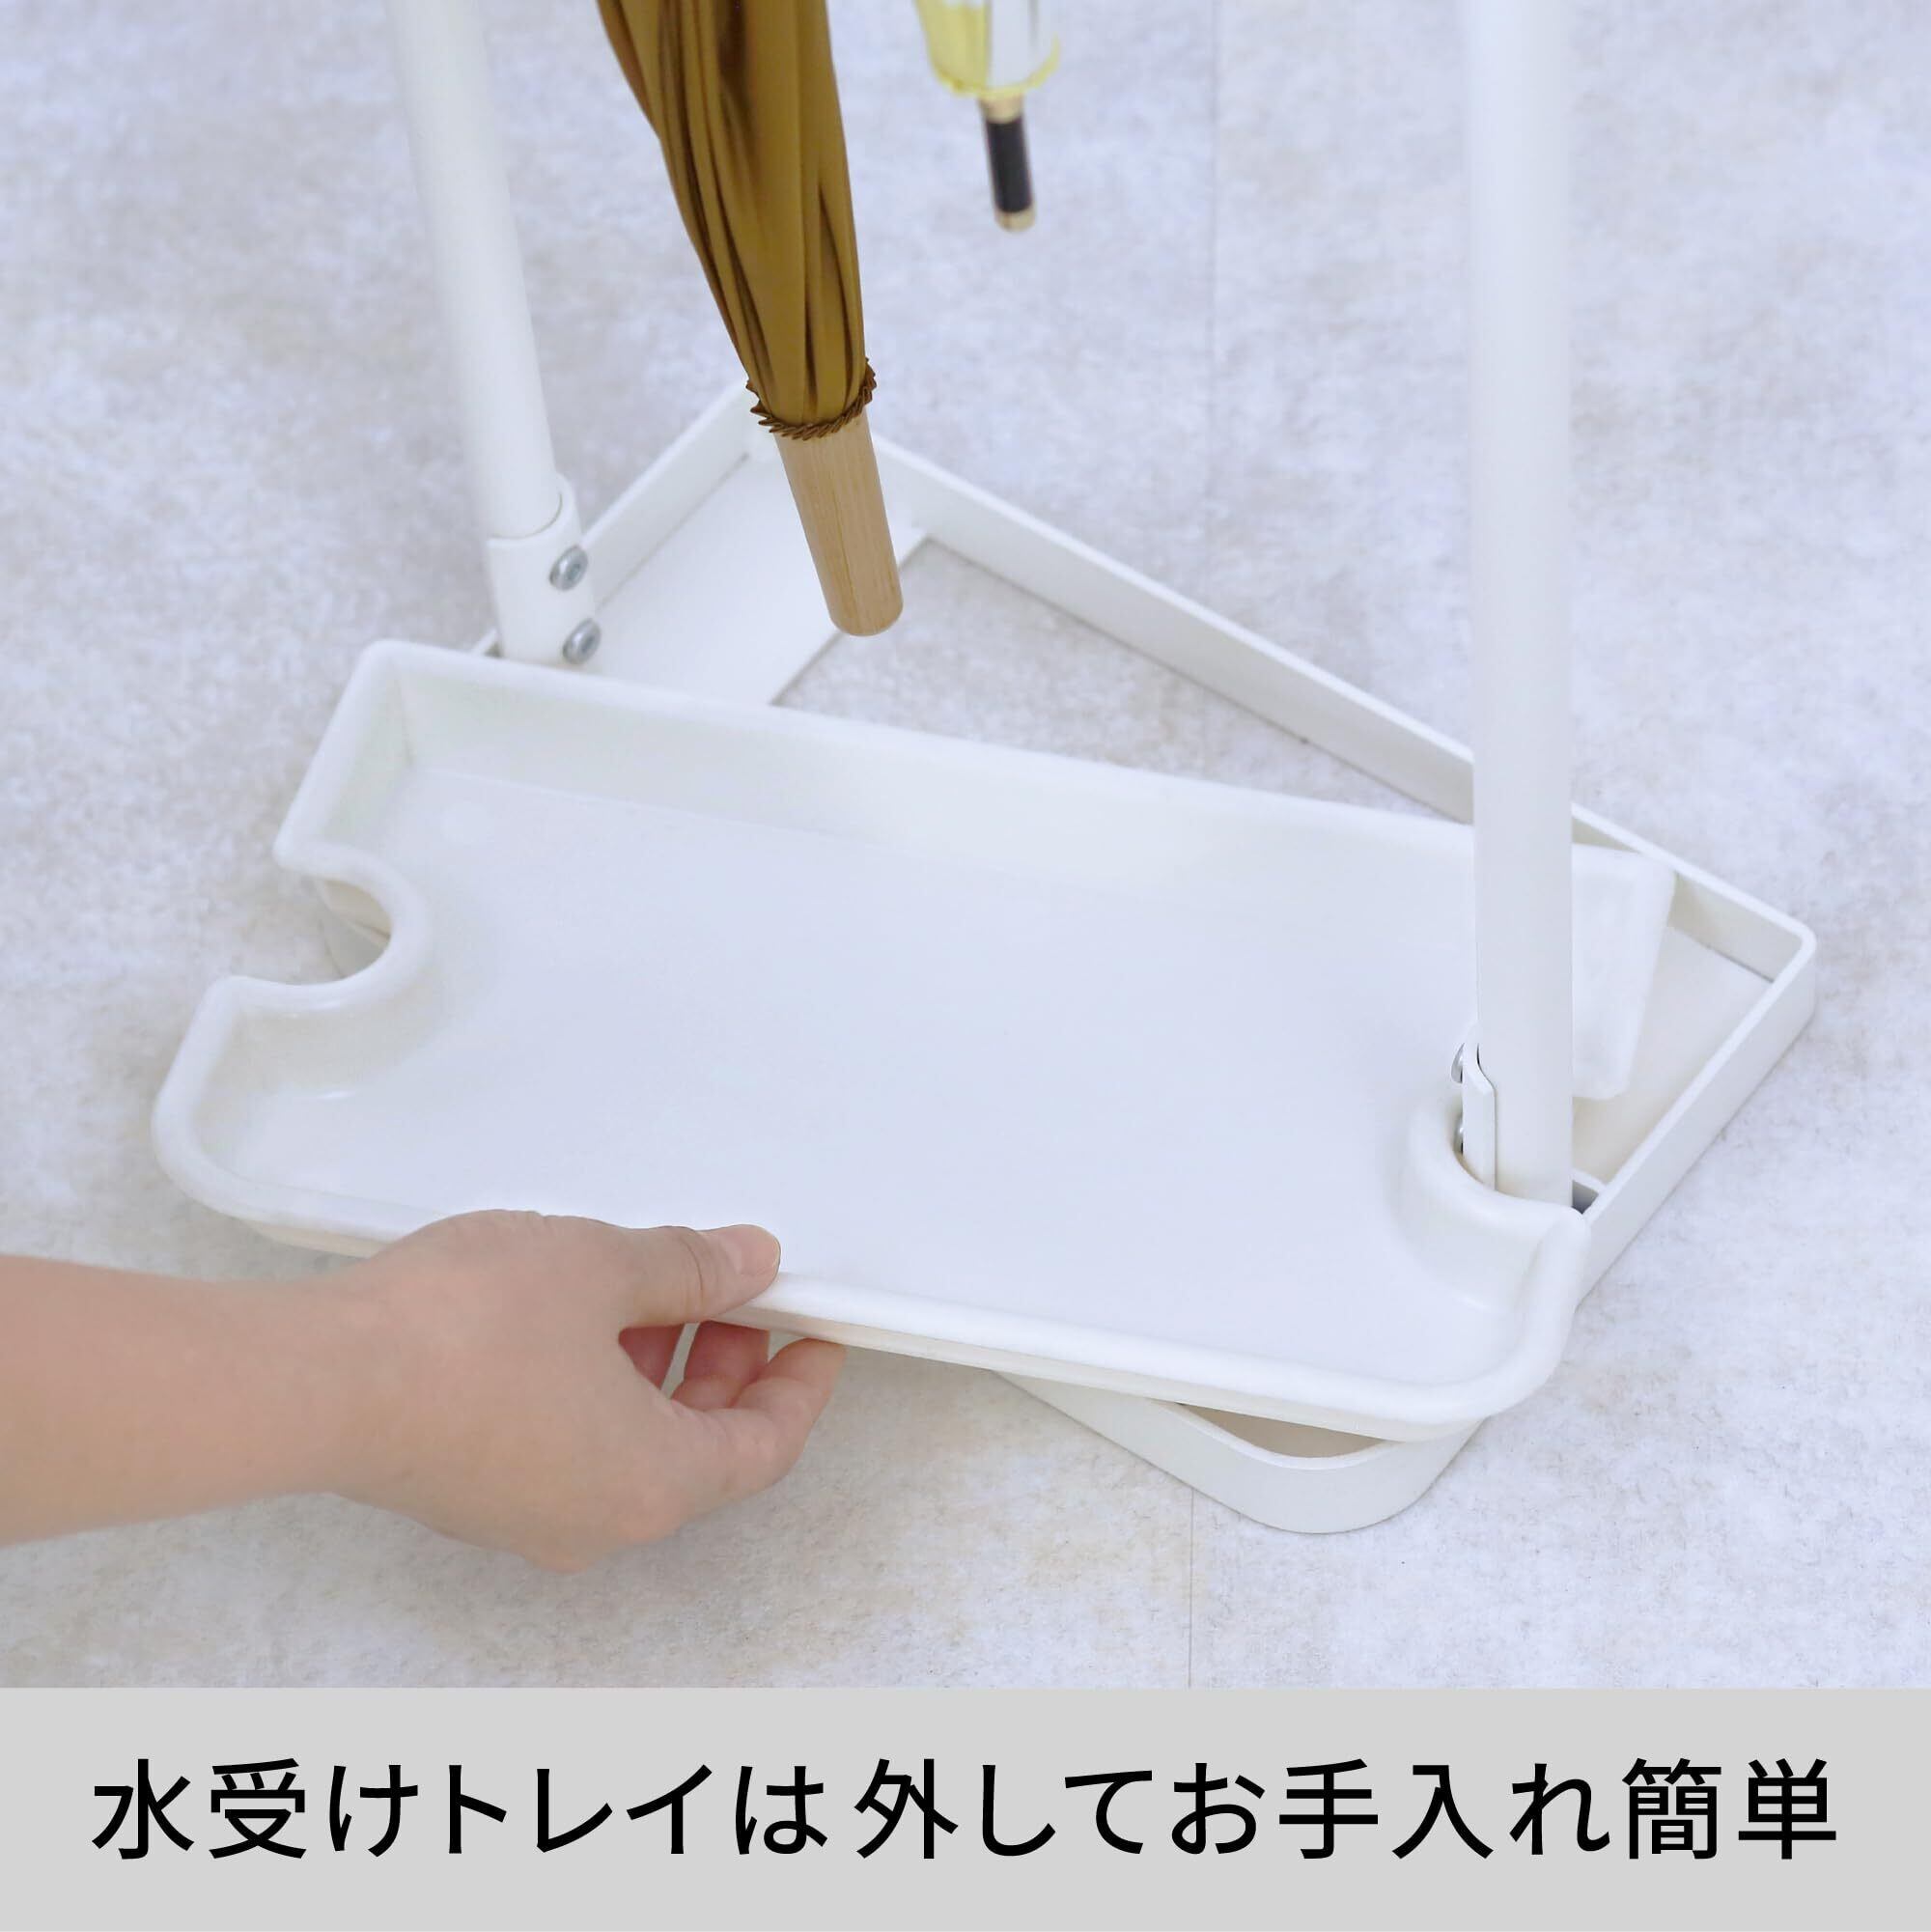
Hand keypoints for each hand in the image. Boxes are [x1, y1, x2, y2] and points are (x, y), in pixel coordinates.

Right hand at [331, 1214, 842, 1570]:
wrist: (311, 1380)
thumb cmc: (462, 1334)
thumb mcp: (603, 1268)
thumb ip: (689, 1268)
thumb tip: (750, 1264)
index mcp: (653, 1486)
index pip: (766, 1447)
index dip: (800, 1384)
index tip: (817, 1331)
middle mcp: (596, 1522)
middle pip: (698, 1449)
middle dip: (725, 1363)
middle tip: (730, 1287)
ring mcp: (525, 1516)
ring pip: (628, 1445)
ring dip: (656, 1369)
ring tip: (647, 1282)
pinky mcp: (468, 1491)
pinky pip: (567, 1444)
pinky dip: (596, 1386)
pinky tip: (575, 1315)